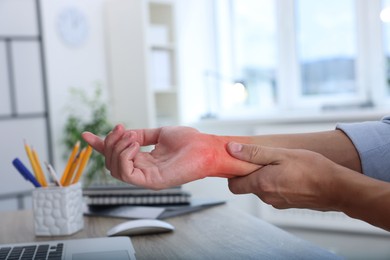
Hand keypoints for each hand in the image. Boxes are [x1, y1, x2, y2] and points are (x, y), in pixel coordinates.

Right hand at [82, 125, 258, 188]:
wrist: (206, 147)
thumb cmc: (190, 141)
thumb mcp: (160, 133)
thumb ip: (141, 135)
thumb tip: (124, 132)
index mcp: (144, 160)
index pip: (116, 156)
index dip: (100, 146)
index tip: (86, 135)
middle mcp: (143, 170)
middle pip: (111, 162)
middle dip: (110, 143)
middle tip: (121, 129)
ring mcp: (147, 178)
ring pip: (115, 169)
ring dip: (117, 149)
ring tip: (129, 137)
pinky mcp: (152, 181)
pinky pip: (126, 174)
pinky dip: (124, 157)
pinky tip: (133, 145)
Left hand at [227, 142, 345, 210]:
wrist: (338, 189)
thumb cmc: (312, 170)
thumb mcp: (281, 154)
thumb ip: (254, 153)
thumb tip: (232, 150)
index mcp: (261, 184)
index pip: (234, 186)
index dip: (234, 173)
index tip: (239, 161)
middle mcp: (267, 197)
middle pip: (248, 185)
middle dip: (252, 172)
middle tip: (266, 158)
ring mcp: (278, 202)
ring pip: (262, 188)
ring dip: (266, 176)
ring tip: (282, 164)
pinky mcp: (287, 204)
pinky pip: (275, 192)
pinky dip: (277, 182)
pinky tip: (290, 173)